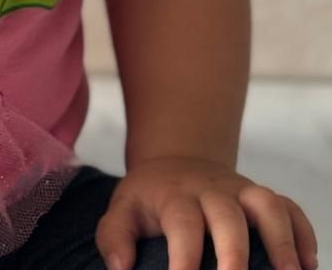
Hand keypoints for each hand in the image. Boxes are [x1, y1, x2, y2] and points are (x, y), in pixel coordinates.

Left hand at [95, 156, 317, 269]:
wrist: (176, 162)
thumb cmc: (150, 198)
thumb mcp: (122, 209)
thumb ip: (114, 237)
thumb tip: (120, 268)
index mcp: (175, 194)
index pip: (182, 222)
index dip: (184, 254)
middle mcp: (211, 190)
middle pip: (228, 213)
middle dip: (235, 250)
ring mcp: (241, 191)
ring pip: (267, 204)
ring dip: (281, 239)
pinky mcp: (262, 198)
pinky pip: (290, 207)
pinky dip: (303, 233)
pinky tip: (307, 264)